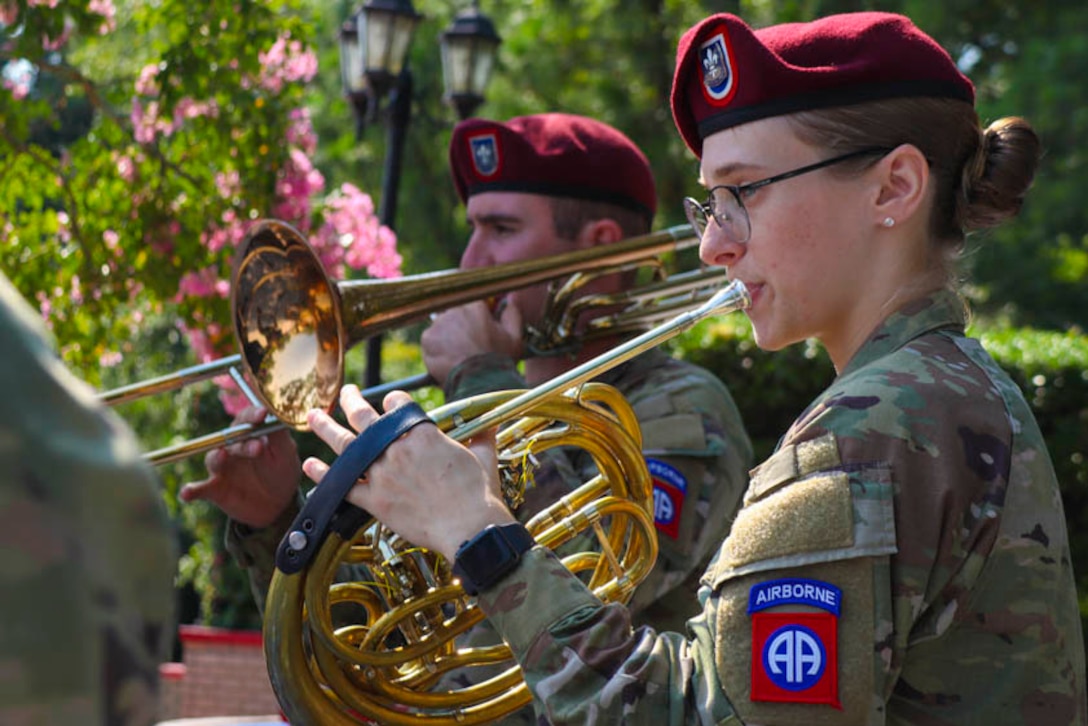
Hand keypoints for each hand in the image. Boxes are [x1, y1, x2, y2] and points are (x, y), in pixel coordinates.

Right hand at [178, 405, 300, 527]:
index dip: (253, 415)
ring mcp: (221, 468)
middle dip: (243, 443)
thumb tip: (274, 414)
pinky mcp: (214, 489)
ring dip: (217, 458)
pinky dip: (191, 490)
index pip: (247, 418)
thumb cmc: (279, 471)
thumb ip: (278, 435)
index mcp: (249, 434)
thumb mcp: (285, 453)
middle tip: (257, 448)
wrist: (276, 505)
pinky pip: (199, 488)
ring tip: (221, 455)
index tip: (262, 414)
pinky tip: (187, 493)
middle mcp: (231, 448)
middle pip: (230, 438)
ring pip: (214, 459)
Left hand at [301, 385, 513, 560]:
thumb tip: (489, 428)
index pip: (398, 405)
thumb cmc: (479, 494)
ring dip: (326, 428)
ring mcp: (382, 474)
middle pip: (364, 417)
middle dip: (351, 401)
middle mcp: (397, 448)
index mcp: (423, 434)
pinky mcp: (374, 500)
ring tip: (314, 416)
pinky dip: (323, 475)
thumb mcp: (483, 457)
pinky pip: (342, 485)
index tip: (391, 404)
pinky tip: (311, 465)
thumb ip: (481, 438)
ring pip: (345, 445)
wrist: (470, 528)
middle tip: (345, 393)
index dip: (394, 402)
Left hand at [421, 300, 522, 384]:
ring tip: (458, 356)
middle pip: (454, 315)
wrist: (479, 383)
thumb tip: (509, 300)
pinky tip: (448, 361)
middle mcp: (455, 309)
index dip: (474, 318)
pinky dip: (436, 350)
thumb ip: (511, 313)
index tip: (477, 330)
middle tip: (467, 346)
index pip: (471, 305)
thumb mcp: (515, 337)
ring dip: (447, 339)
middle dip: (459, 328)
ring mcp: (439, 323)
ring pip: (441, 328)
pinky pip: (430, 342)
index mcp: (476, 306)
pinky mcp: (427, 338)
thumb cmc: (499, 361)